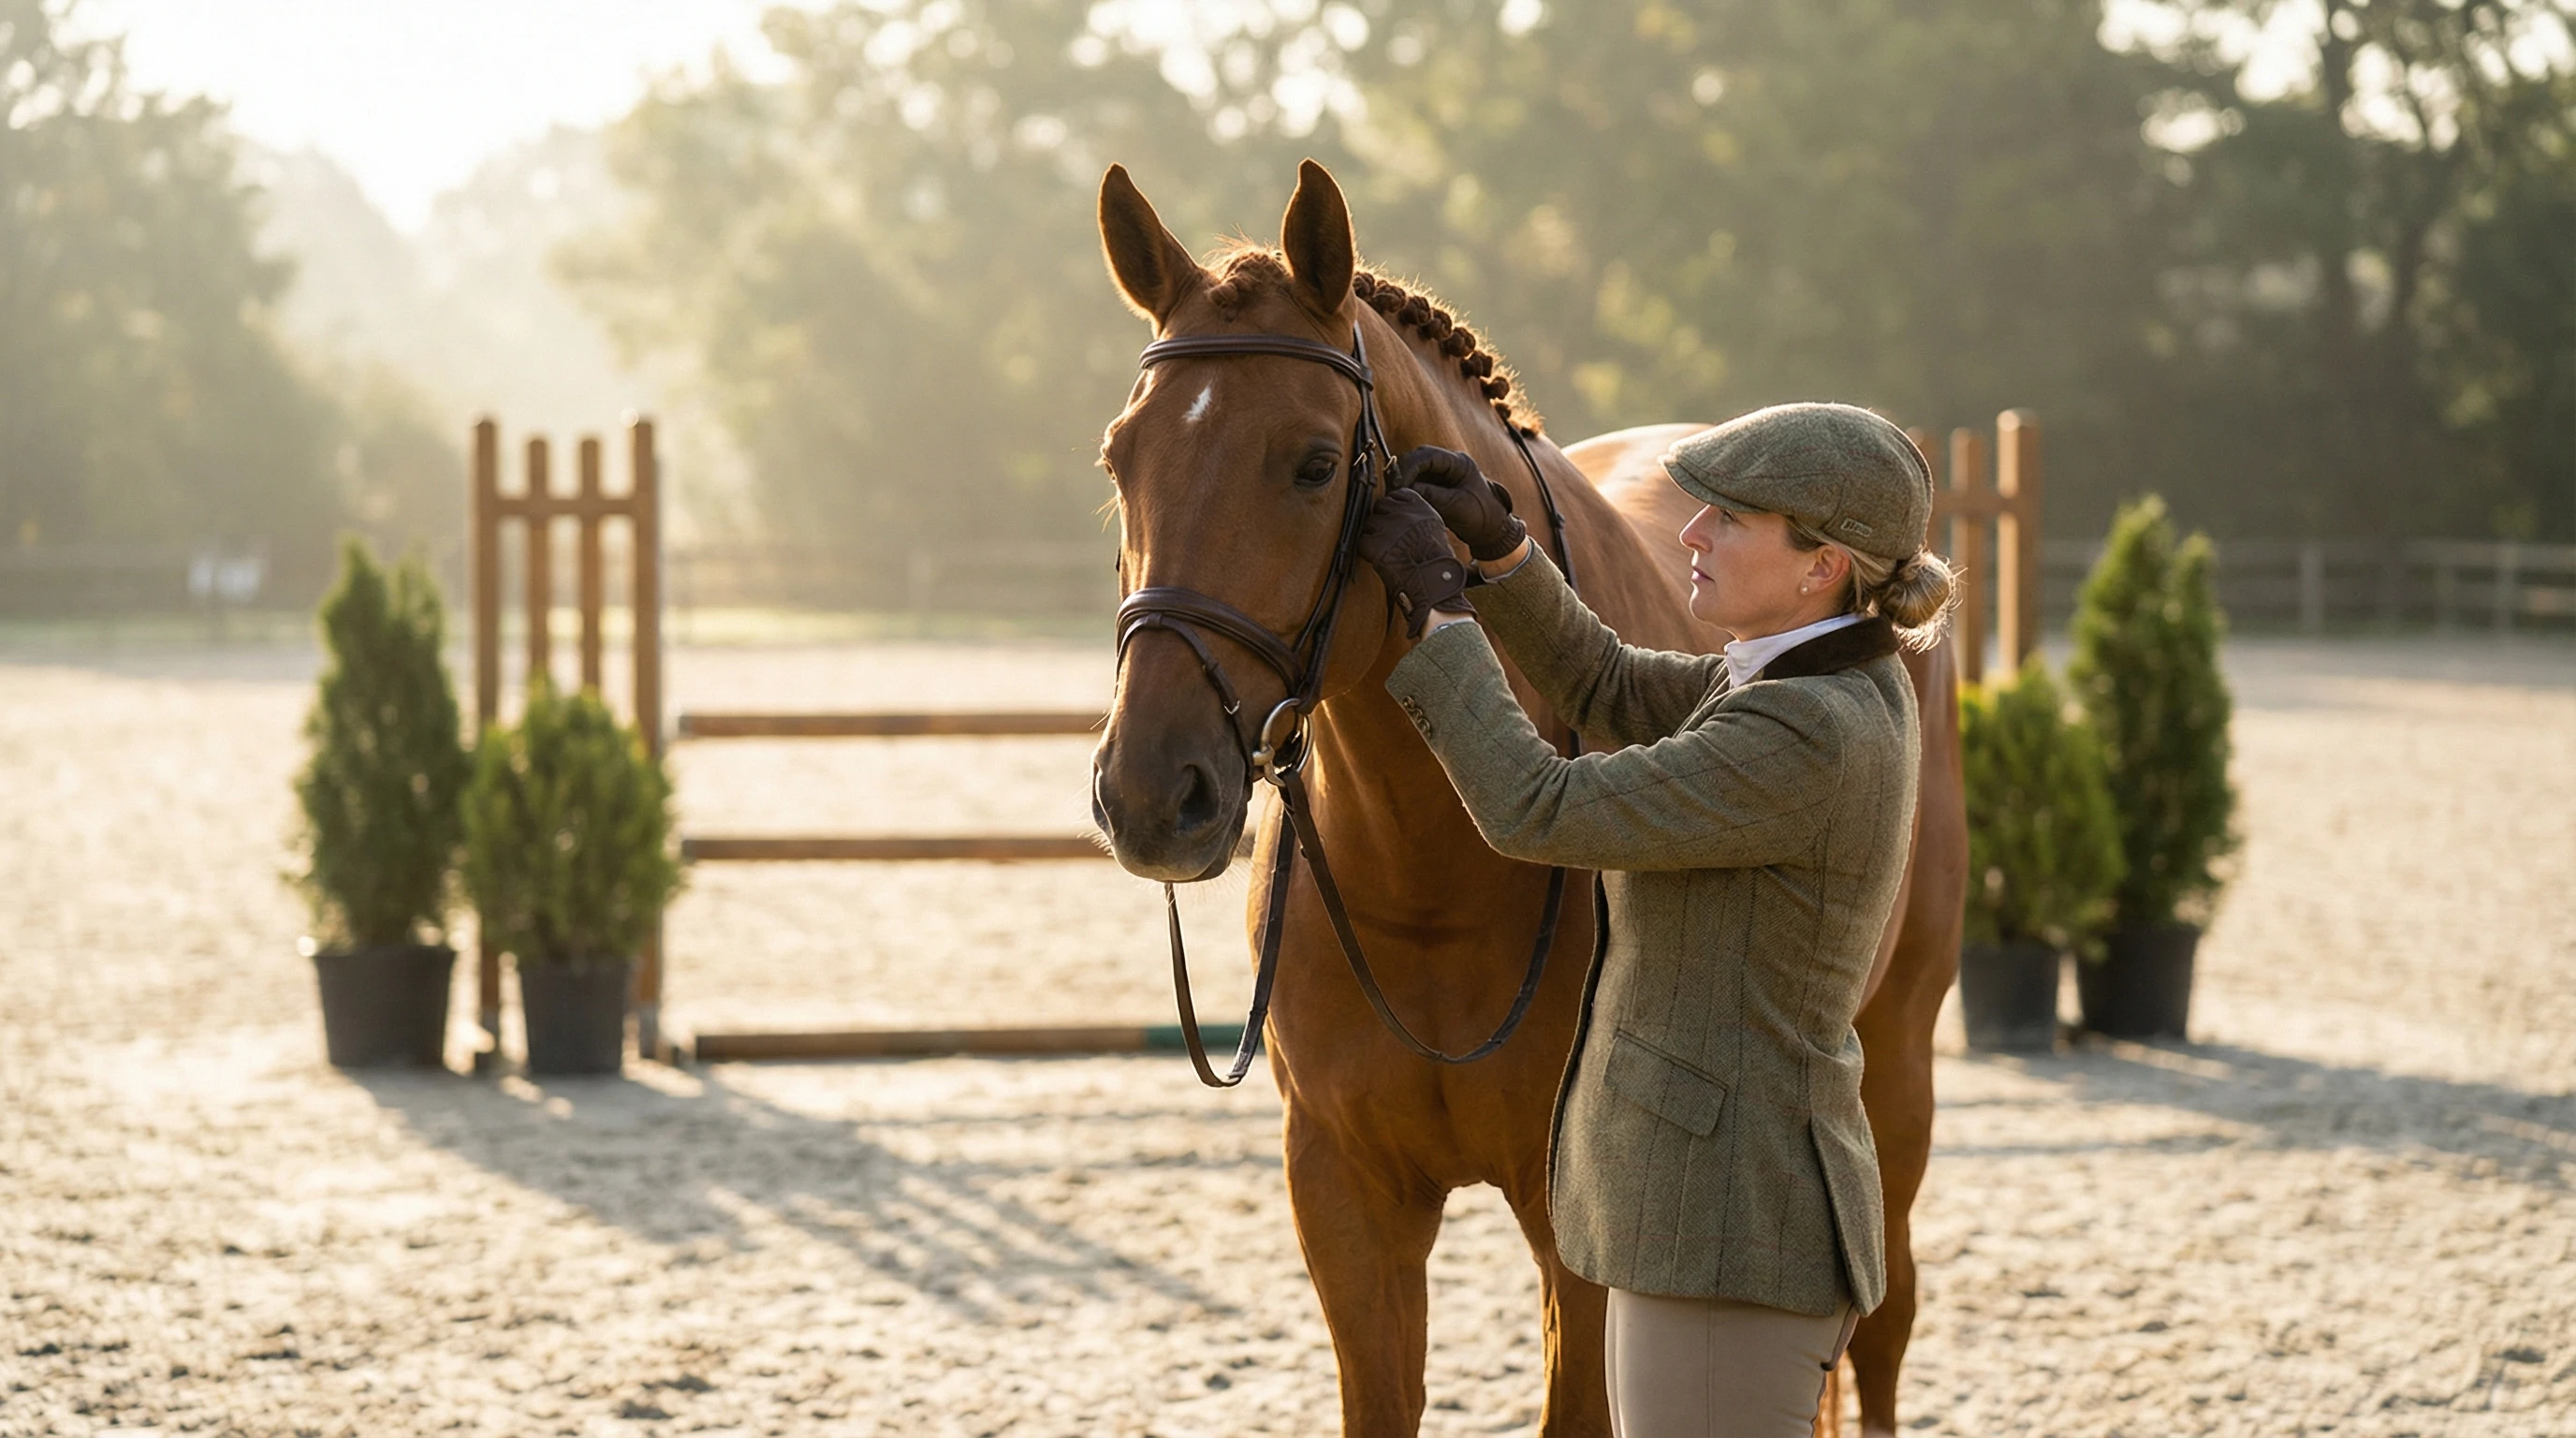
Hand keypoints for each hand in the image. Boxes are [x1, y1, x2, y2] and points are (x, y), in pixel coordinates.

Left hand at [1356, 487, 1471, 638]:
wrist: (1434, 586)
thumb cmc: (1435, 563)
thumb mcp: (1433, 530)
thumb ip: (1416, 516)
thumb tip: (1396, 509)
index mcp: (1422, 508)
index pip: (1397, 494)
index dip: (1393, 509)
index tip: (1396, 521)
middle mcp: (1405, 514)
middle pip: (1380, 507)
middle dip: (1382, 521)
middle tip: (1391, 541)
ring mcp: (1389, 527)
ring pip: (1369, 523)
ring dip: (1374, 537)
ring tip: (1388, 552)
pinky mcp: (1375, 544)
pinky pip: (1362, 541)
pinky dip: (1367, 552)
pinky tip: (1381, 561)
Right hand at [1396, 446, 1526, 561]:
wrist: (1491, 528)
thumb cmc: (1481, 516)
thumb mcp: (1457, 507)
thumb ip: (1433, 496)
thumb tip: (1407, 489)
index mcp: (1459, 462)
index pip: (1427, 455)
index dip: (1409, 467)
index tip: (1399, 484)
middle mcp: (1448, 463)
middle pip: (1417, 458)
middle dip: (1402, 473)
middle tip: (1392, 491)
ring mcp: (1440, 473)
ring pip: (1413, 469)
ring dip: (1402, 481)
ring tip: (1394, 496)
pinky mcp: (1434, 484)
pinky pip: (1415, 481)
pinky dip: (1406, 489)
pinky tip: (1399, 499)